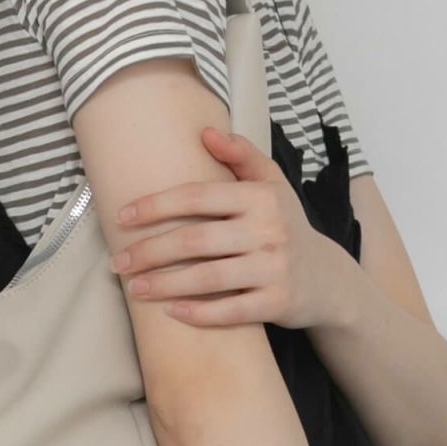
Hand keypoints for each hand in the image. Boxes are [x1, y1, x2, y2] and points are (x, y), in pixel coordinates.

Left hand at [110, 126, 341, 329]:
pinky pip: (231, 310)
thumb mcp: (272, 184)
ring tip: (134, 288)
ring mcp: (274, 268)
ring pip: (208, 277)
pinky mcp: (278, 302)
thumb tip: (205, 132)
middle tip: (119, 262)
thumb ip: (241, 155)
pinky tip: (172, 312)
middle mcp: (269, 230)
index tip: (122, 216)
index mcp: (260, 197)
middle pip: (195, 240)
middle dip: (150, 251)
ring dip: (164, 285)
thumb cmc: (285, 225)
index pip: (197, 196)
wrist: (327, 277)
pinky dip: (199, 313)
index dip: (156, 205)